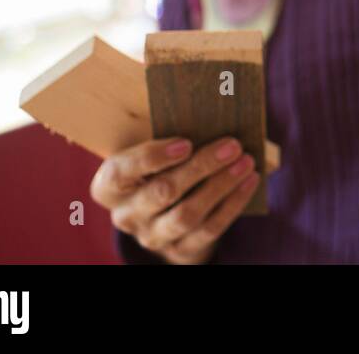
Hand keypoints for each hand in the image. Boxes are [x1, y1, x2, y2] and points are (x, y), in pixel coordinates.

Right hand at [90, 136, 258, 263]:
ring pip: (186, 214)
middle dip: (200, 167)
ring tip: (246, 162)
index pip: (120, 172)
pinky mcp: (180, 250)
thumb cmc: (161, 166)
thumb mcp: (155, 150)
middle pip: (161, 192)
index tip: (186, 143)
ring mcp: (152, 236)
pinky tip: (250, 181)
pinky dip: (233, 203)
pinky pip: (209, 229)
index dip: (152, 158)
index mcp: (109, 186)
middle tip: (232, 145)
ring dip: (220, 186)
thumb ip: (173, 134)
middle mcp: (126, 215)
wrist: (165, 211)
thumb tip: (216, 108)